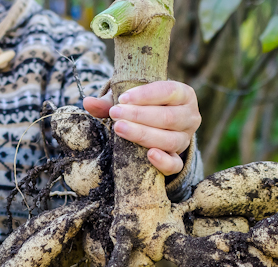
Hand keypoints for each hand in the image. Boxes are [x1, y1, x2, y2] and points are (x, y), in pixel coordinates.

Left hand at [83, 81, 200, 176]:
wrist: (156, 126)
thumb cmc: (142, 107)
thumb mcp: (129, 100)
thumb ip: (110, 101)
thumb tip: (87, 102)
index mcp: (183, 94)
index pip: (168, 91)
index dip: (145, 95)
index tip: (122, 98)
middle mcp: (190, 116)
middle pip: (168, 117)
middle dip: (139, 115)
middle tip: (116, 114)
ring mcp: (185, 139)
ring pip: (169, 140)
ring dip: (143, 135)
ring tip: (120, 129)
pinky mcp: (178, 159)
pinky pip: (175, 164)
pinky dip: (163, 161)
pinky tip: (149, 155)